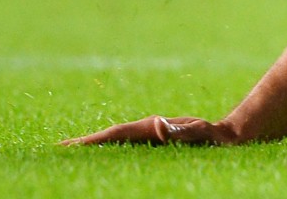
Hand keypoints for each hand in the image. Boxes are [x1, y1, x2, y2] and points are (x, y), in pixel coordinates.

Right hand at [60, 115, 238, 146]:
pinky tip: (101, 158)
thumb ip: (182, 131)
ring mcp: (151, 136)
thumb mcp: (202, 134)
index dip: (93, 140)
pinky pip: (127, 147)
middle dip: (85, 142)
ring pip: (116, 141)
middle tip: (58, 148)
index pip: (117, 134)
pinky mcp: (156, 143)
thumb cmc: (216, 137)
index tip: (71, 146)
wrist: (229, 135)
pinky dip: (111, 150)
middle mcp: (149, 129)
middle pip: (111, 136)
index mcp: (153, 128)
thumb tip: (160, 128)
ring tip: (70, 152)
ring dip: (95, 146)